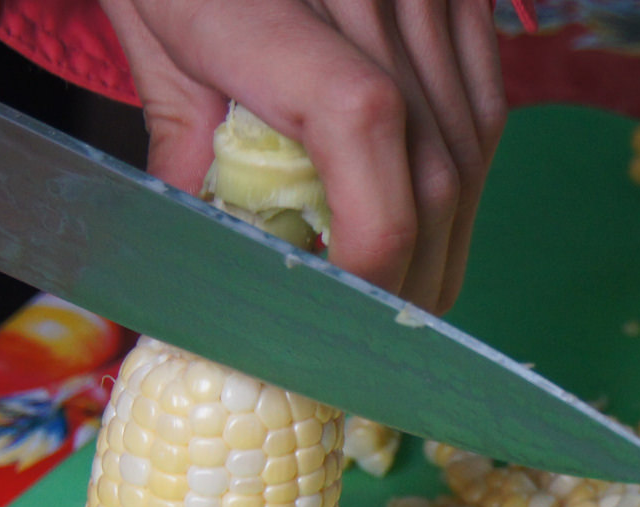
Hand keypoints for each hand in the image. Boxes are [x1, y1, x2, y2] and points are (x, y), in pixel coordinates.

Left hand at [98, 0, 506, 312]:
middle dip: (408, 275)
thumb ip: (188, 146)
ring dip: (444, 241)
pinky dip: (462, 180)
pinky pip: (484, 110)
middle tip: (367, 340)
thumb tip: (218, 264)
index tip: (334, 309)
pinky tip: (433, 223)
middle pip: (431, 164)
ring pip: (469, 150)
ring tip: (405, 296)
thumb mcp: (156, 32)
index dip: (367, 241)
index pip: (359, 125)